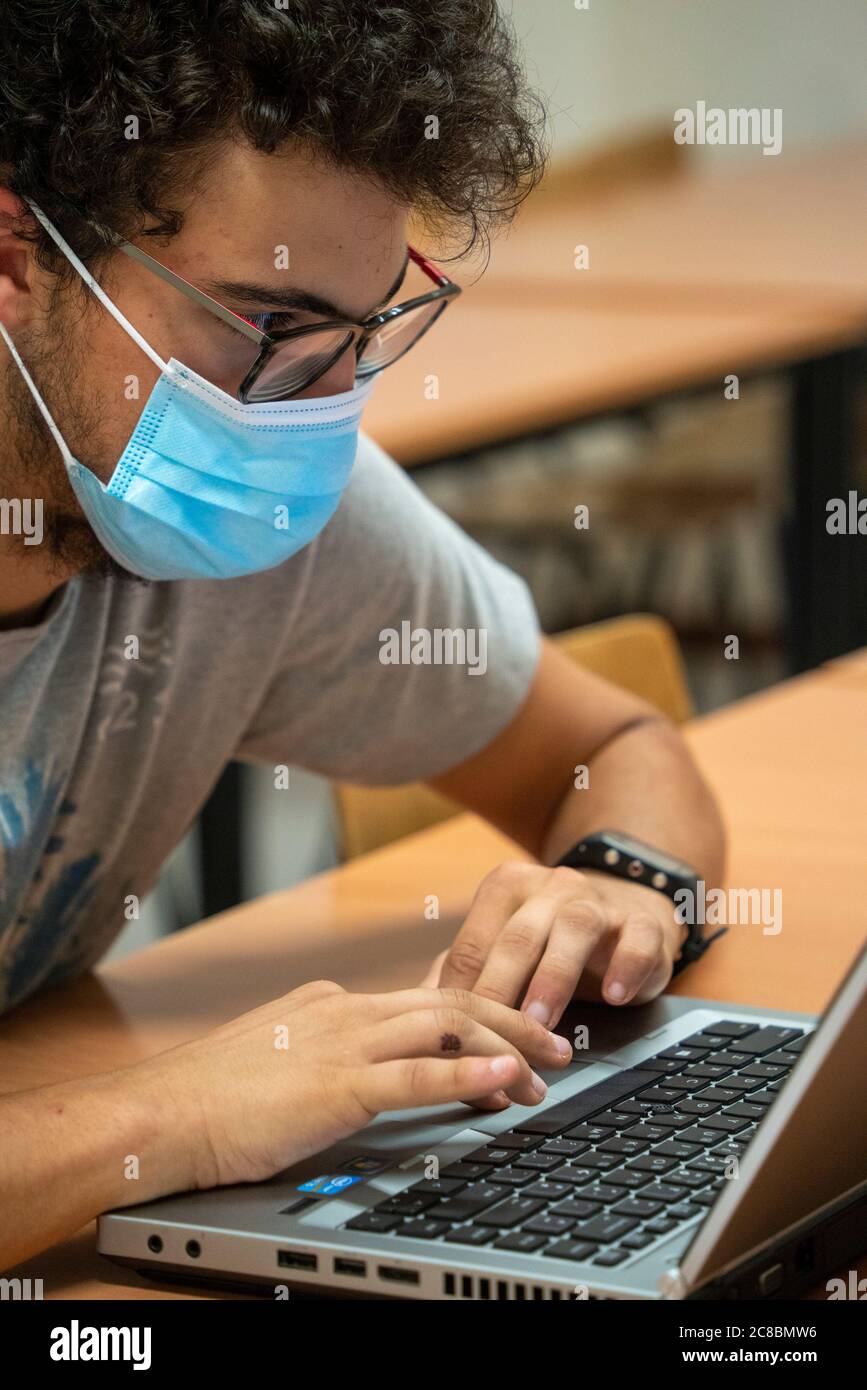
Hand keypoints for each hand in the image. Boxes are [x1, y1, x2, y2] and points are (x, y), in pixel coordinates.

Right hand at [146, 980, 572, 1190]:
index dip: (483, 1012)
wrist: (161, 1115)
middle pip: (452, 1001)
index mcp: (334, 1005)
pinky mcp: (336, 1087)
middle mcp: (347, 1012)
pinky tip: (504, 1079)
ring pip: (447, 1028)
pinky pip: (417, 1075)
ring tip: (549, 1069)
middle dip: (514, 1019)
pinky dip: (468, 1073)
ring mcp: (343, 1044)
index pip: (427, 997)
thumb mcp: (278, 1059)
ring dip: (507, 1046)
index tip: (517, 1030)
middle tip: (559, 1046)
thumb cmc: (209, 1098)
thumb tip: (356, 1065)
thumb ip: (323, 1053)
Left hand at [429, 861, 687, 1027]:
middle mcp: (550, 887)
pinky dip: (626, 967)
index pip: (472, 945)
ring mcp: (598, 901)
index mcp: (505, 888)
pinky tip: (615, 997)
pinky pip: (636, 940)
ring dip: (554, 979)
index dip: (457, 995)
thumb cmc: (552, 940)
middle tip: (488, 1038)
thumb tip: (418, 1015)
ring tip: (541, 1024)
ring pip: (573, 932)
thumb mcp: (506, 950)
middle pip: (517, 939)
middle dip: (500, 990)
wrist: (627, 906)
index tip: (449, 1040)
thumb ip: (466, 975)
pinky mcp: (642, 921)